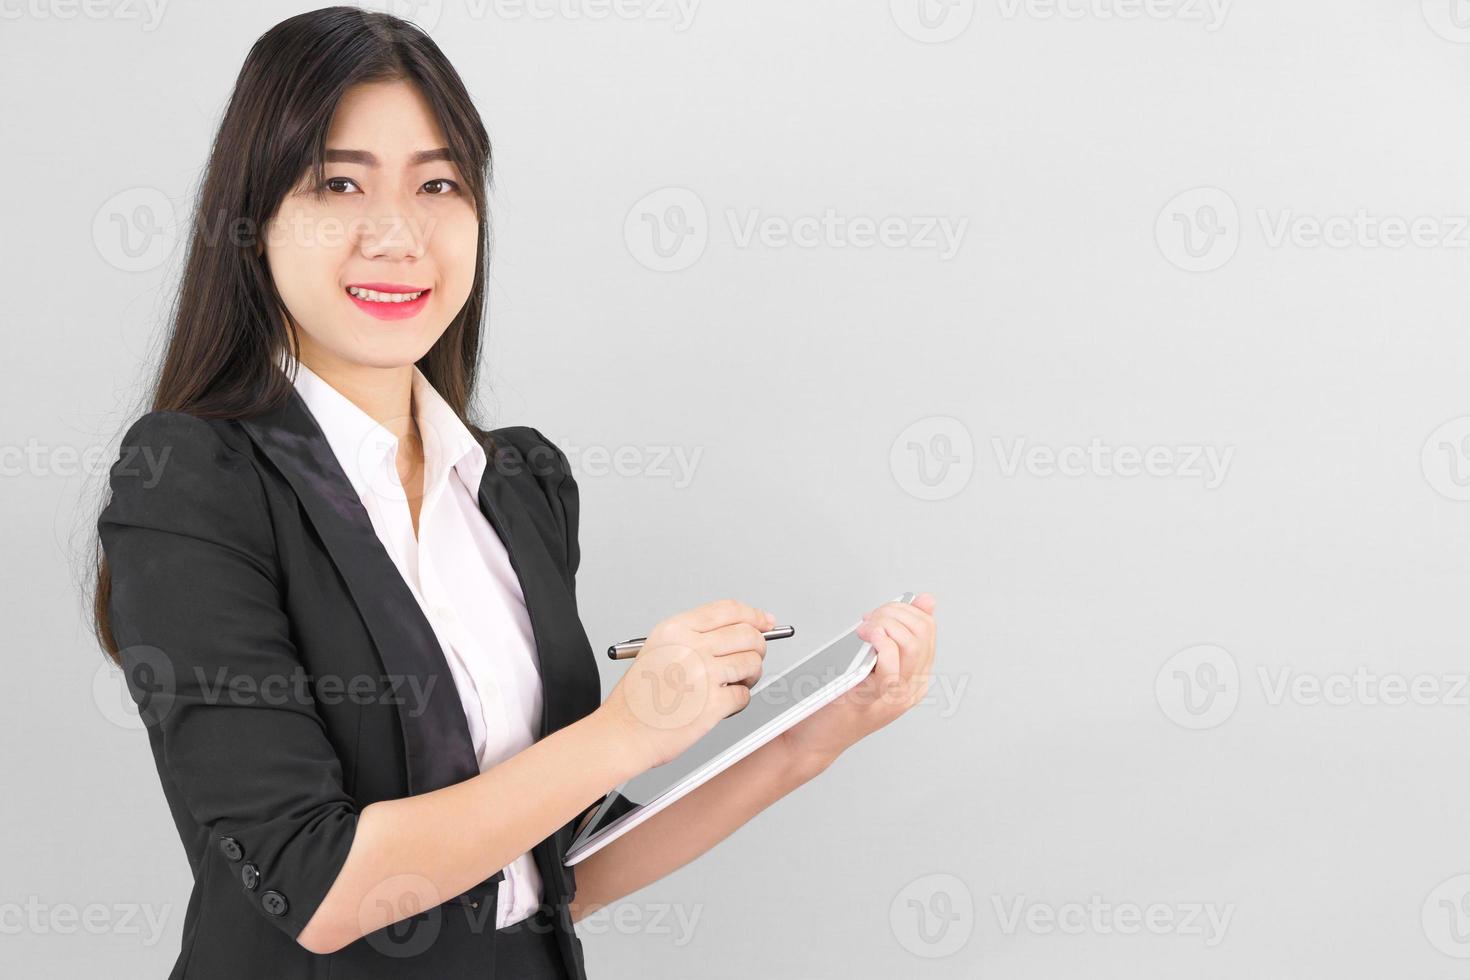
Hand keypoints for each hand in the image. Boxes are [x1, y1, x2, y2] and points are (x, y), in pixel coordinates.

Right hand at [597, 599, 773, 770]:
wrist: (623, 733)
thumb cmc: (639, 698)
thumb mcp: (659, 649)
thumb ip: (696, 636)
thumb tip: (743, 628)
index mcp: (675, 630)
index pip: (728, 610)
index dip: (753, 615)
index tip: (765, 621)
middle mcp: (689, 647)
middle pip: (747, 634)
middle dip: (757, 647)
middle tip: (753, 657)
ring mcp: (702, 675)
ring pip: (752, 663)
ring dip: (750, 675)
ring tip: (734, 683)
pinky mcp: (712, 704)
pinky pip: (744, 695)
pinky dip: (738, 701)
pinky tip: (721, 704)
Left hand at [777, 593, 937, 772]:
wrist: (815, 740)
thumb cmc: (839, 700)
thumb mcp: (875, 663)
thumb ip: (898, 634)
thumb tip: (926, 600)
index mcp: (916, 678)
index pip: (927, 629)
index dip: (901, 609)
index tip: (877, 614)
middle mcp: (911, 689)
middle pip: (921, 632)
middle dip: (892, 612)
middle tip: (868, 620)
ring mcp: (894, 698)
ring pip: (911, 645)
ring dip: (885, 624)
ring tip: (864, 629)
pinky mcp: (871, 702)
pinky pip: (889, 667)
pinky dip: (880, 642)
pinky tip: (865, 638)